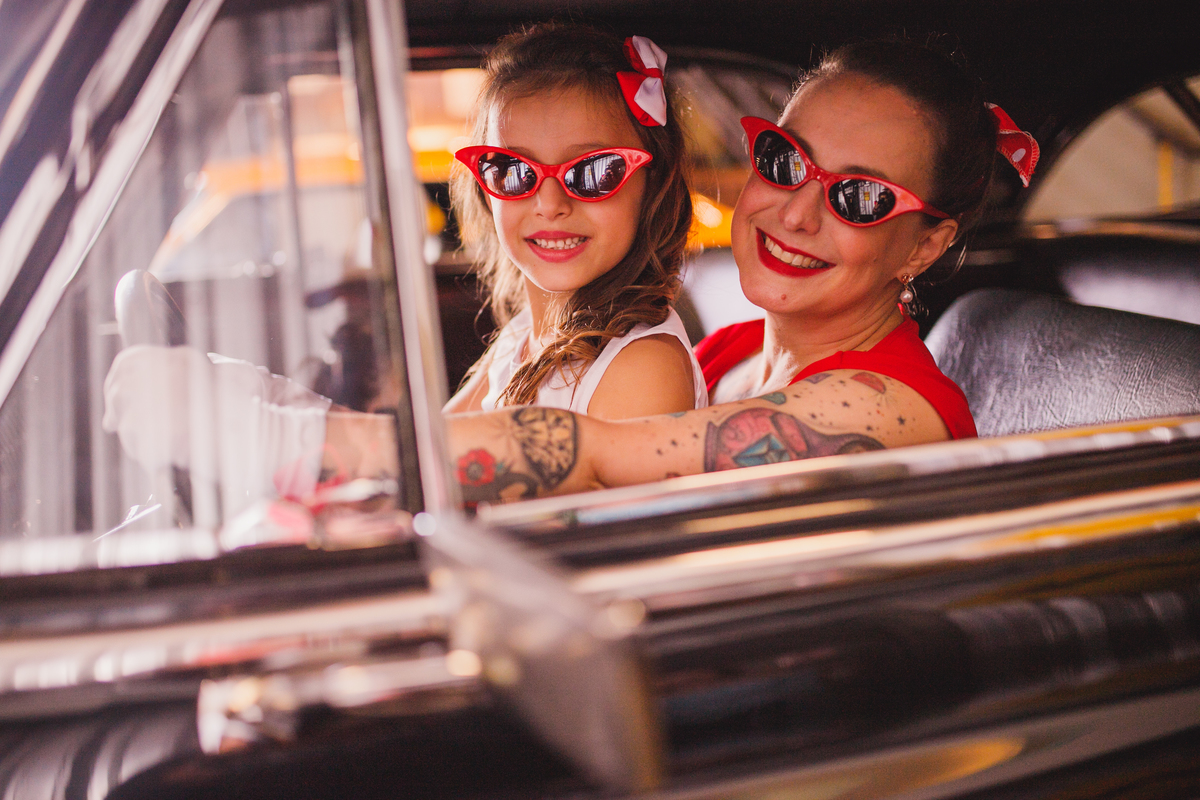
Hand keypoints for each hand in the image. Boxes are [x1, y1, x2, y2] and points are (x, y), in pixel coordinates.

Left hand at [102, 345, 331, 504]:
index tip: (115, 399)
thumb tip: (148, 392)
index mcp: (185, 360)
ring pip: (128, 422)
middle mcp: (173, 377)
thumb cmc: (259, 411)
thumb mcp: (222, 380)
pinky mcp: (172, 435)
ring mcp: (172, 405)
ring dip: (134, 437)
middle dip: (115, 406)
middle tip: (113, 423)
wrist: (281, 434)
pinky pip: (143, 448)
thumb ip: (185, 381)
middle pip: (122, 388)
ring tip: (158, 446)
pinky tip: (167, 457)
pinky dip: (149, 456)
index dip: (116, 379)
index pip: (131, 360)